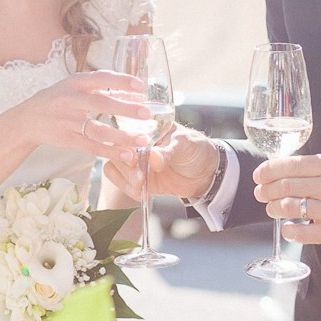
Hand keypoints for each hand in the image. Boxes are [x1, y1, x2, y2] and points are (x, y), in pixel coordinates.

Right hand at [15, 70, 150, 161]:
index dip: (120, 81)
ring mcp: (68, 121)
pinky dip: (109, 151)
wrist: (28, 119)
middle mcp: (71, 100)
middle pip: (101, 104)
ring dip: (122, 136)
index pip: (100, 78)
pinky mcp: (67, 139)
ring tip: (142, 139)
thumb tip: (136, 94)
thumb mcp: (75, 86)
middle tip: (147, 114)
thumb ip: (103, 88)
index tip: (141, 86)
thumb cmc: (59, 99)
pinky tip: (126, 154)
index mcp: (75, 83)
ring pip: (98, 130)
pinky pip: (91, 146)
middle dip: (126, 109)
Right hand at [102, 124, 217, 199]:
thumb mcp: (184, 145)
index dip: (123, 146)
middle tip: (140, 176)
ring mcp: (136, 162)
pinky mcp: (139, 179)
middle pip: (115, 152)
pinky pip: (122, 183)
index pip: (124, 132)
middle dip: (125, 166)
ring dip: (125, 179)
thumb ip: (168, 152)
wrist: (206, 171)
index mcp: (145, 128)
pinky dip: (128, 189)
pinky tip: (141, 192)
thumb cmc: (195, 148)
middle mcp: (136, 144)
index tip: (133, 158)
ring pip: (114, 168)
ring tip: (142, 184)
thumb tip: (152, 158)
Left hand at [253, 151, 320, 251]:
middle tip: (260, 193)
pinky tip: (288, 227)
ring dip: (274, 208)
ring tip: (271, 209)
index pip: (294, 164)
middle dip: (267, 190)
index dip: (270, 170)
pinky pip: (300, 232)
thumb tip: (285, 169)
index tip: (259, 174)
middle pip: (288, 186)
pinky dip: (288, 229)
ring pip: (290, 208)